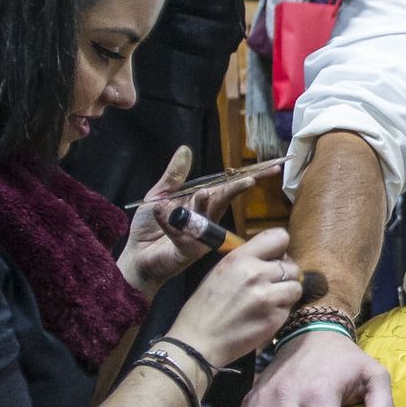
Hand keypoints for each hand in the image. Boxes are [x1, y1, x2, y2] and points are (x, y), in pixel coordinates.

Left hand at [118, 146, 266, 297]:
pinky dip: (168, 222)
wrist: (136, 256)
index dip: (243, 179)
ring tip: (201, 193)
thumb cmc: (149, 227)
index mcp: (200, 204)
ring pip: (208, 217)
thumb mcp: (159, 195)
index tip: (269, 168)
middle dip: (235, 189)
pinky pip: (181, 233)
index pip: (225, 187)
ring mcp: (199, 236)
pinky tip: (158, 211)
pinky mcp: (187, 250)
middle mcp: (205, 219)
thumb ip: (174, 176)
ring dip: (204, 204)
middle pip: (223, 201)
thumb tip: (185, 149)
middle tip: (248, 181)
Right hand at [169, 230, 300, 369]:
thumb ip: (246, 262)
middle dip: (285, 275)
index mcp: (240, 258)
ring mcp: (268, 297)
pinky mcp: (275, 318)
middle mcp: (257, 273)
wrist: (198, 342)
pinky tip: (265, 316)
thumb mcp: (220, 272)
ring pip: (296, 287)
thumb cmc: (204, 308)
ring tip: (270, 301)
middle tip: (272, 285)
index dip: (281, 249)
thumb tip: (271, 258)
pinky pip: (290, 307)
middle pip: (292, 265)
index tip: (275, 259)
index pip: (280, 237)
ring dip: (287, 293)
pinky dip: (281, 311)